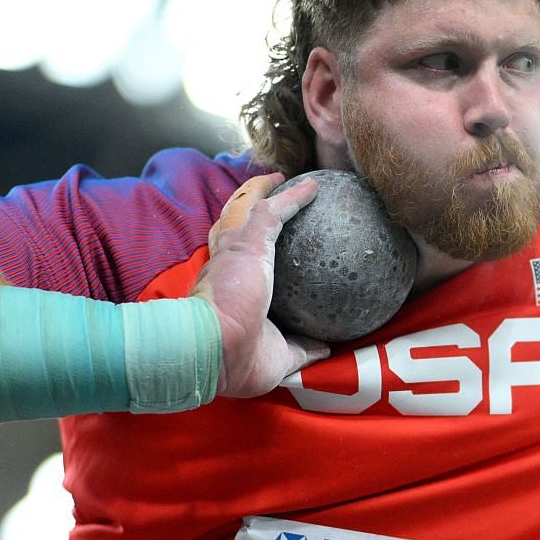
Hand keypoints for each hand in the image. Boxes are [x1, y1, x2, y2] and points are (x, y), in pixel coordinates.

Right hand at [193, 173, 330, 397]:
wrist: (213, 351)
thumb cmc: (238, 360)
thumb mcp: (277, 358)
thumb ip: (301, 349)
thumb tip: (325, 348)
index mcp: (225, 290)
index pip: (230, 260)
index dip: (239, 249)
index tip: (253, 249)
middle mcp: (224, 264)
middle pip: (230, 225)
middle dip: (242, 208)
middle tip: (261, 198)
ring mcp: (233, 249)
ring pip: (244, 207)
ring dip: (261, 191)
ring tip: (280, 179)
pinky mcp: (247, 242)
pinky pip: (274, 211)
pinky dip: (293, 198)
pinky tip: (313, 188)